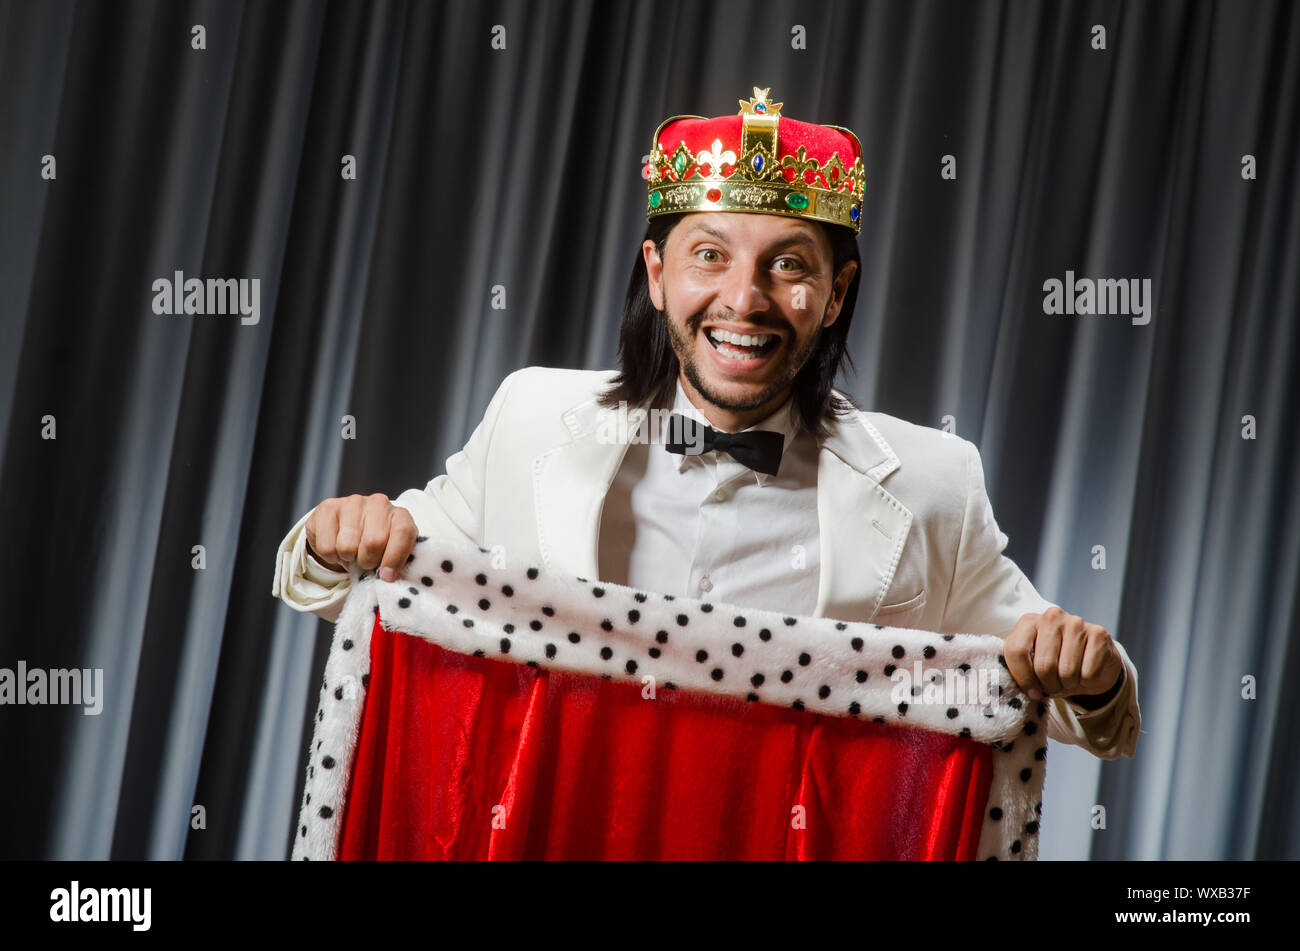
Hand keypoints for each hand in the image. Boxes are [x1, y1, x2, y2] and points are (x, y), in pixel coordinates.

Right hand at [304, 493, 417, 582]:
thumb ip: (395, 563)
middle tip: (365, 561)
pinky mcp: (328, 507)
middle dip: (367, 561)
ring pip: (347, 546)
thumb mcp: (390, 553)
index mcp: (400, 515)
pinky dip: (331, 556)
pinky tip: (336, 546)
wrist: (345, 529)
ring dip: (348, 558)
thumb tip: (388, 576)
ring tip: (351, 552)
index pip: (403, 533)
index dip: (394, 558)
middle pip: (373, 542)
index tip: (386, 576)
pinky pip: (327, 546)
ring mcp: (352, 502)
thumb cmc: (373, 545)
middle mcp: (378, 504)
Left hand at [1004, 606, 1123, 703]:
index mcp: (1028, 621)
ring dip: (1068, 684)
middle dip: (1049, 685)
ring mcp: (1077, 622)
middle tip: (1053, 686)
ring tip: (1068, 678)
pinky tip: (1086, 672)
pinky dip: (1087, 681)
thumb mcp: (1031, 663)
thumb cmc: (1055, 663)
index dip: (1023, 679)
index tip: (1031, 692)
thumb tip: (1009, 688)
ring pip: (1067, 672)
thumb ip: (1017, 669)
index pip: (1015, 651)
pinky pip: (1088, 673)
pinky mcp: (1099, 633)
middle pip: (1043, 666)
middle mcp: (1051, 616)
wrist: (1091, 661)